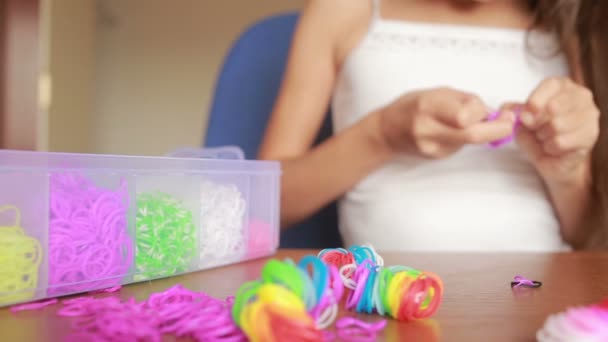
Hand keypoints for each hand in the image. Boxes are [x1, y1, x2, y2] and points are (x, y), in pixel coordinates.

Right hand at [378, 87, 514, 157]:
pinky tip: (454, 131)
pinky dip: (465, 137)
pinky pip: (460, 146)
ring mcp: (431, 146)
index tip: (500, 111)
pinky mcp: (435, 157)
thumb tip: (492, 113)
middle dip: (497, 130)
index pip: (466, 114)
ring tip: (471, 121)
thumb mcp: (435, 93)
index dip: (485, 112)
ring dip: (479, 131)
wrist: (387, 131)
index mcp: (427, 105)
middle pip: (472, 135)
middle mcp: (427, 128)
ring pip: (468, 141)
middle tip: (509, 123)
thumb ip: (464, 101)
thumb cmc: (411, 106)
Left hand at [512, 77, 599, 185]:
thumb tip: (510, 111)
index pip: (552, 85)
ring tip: (544, 137)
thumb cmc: (536, 133)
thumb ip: (512, 110)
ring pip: (557, 125)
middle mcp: (580, 97)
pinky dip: (550, 147)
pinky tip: (553, 146)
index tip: (526, 112)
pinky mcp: (590, 136)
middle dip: (537, 121)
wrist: (550, 158)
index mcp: (562, 86)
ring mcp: (589, 115)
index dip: (536, 99)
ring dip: (543, 136)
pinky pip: (561, 142)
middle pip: (554, 106)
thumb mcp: (519, 118)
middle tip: (534, 128)